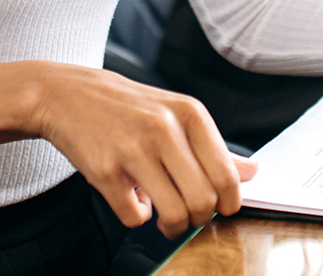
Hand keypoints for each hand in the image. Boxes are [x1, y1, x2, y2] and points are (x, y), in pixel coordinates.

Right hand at [0, 61, 256, 238]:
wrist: (69, 96)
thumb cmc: (131, 109)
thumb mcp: (177, 115)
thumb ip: (215, 148)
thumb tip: (252, 173)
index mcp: (190, 114)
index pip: (226, 174)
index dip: (229, 202)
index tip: (222, 208)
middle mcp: (165, 129)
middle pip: (203, 199)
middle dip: (200, 218)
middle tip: (191, 216)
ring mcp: (133, 151)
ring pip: (173, 214)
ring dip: (173, 226)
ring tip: (167, 218)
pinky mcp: (105, 171)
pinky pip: (135, 217)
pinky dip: (138, 217)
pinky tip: (133, 198)